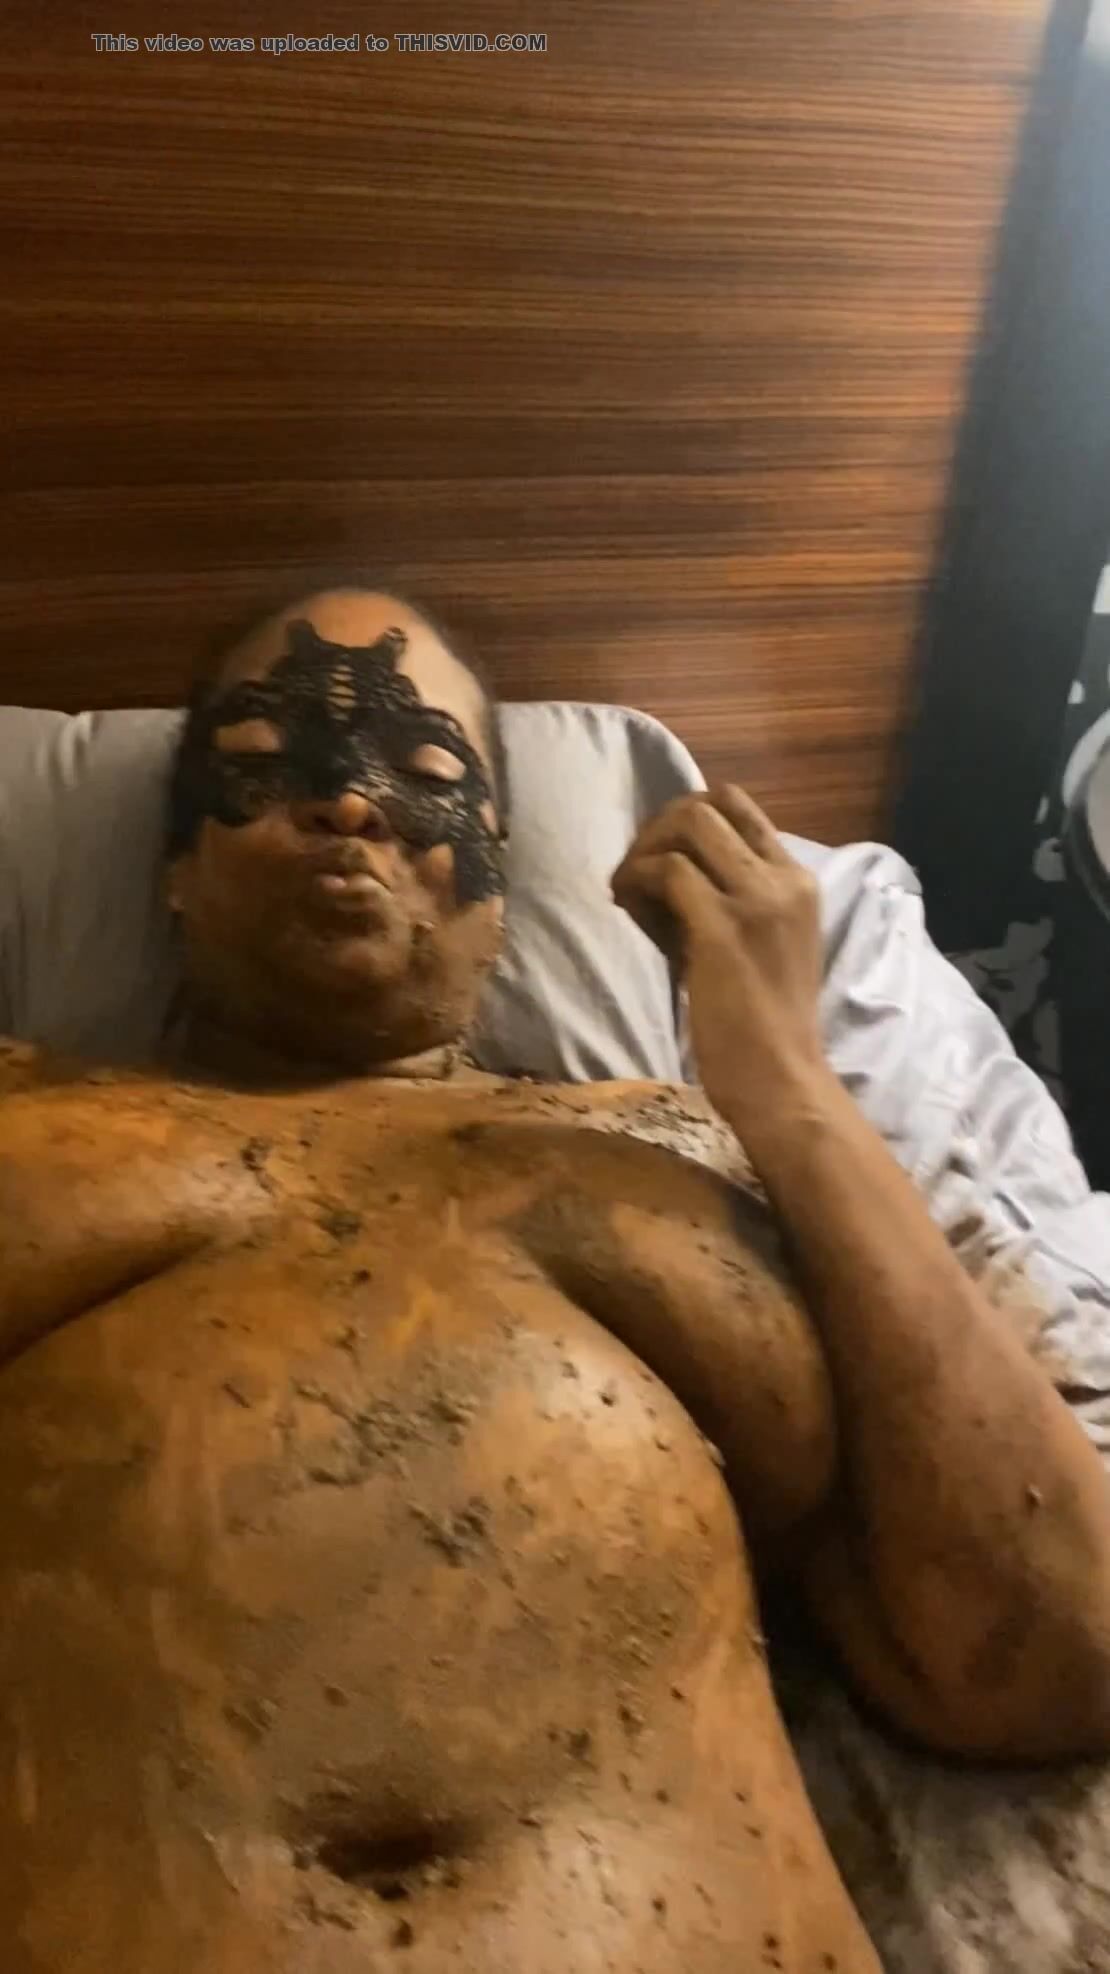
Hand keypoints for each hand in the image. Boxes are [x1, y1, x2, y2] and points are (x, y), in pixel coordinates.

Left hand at [611, 785, 826, 1127]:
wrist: (781, 1079)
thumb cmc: (760, 1025)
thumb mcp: (749, 945)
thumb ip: (716, 902)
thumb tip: (653, 874)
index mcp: (798, 882)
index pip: (740, 808)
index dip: (688, 821)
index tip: (658, 859)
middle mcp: (784, 879)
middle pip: (711, 804)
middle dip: (660, 827)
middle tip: (635, 870)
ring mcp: (757, 900)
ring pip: (689, 825)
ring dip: (646, 849)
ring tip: (629, 891)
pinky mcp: (723, 928)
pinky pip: (667, 870)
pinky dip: (635, 878)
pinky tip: (625, 906)